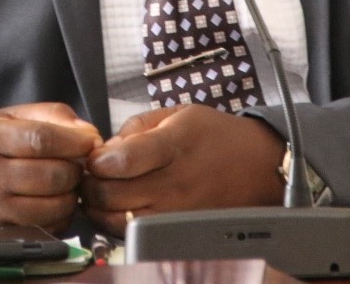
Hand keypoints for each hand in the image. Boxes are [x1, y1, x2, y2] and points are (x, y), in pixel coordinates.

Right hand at [0, 102, 102, 232]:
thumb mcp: (5, 117)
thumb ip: (49, 115)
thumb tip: (87, 132)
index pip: (42, 139)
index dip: (75, 141)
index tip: (90, 140)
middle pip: (53, 175)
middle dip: (76, 168)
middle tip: (75, 163)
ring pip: (54, 205)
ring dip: (71, 194)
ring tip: (63, 183)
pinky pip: (45, 228)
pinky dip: (59, 216)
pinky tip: (51, 201)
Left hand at [80, 106, 286, 236]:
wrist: (259, 167)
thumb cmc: (217, 137)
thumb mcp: (179, 114)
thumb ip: (137, 126)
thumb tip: (105, 150)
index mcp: (174, 146)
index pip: (122, 161)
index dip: (98, 160)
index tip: (95, 156)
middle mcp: (175, 183)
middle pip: (112, 195)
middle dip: (91, 185)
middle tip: (92, 176)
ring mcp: (178, 213)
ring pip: (119, 222)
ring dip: (100, 209)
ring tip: (104, 193)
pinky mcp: (180, 232)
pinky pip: (137, 235)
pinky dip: (120, 225)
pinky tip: (122, 209)